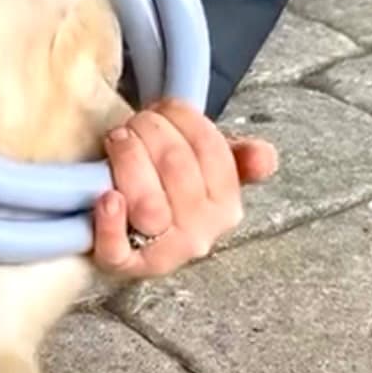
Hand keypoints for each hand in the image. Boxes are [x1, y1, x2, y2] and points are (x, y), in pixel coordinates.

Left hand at [93, 99, 276, 278]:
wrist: (129, 232)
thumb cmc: (166, 190)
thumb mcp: (204, 168)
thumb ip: (237, 157)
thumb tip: (264, 156)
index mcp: (227, 207)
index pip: (211, 149)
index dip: (181, 118)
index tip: (161, 108)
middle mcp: (200, 234)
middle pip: (177, 167)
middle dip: (149, 130)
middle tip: (132, 122)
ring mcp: (162, 252)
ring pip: (149, 204)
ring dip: (128, 159)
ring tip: (117, 140)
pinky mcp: (122, 265)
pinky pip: (117, 248)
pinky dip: (110, 221)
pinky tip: (108, 197)